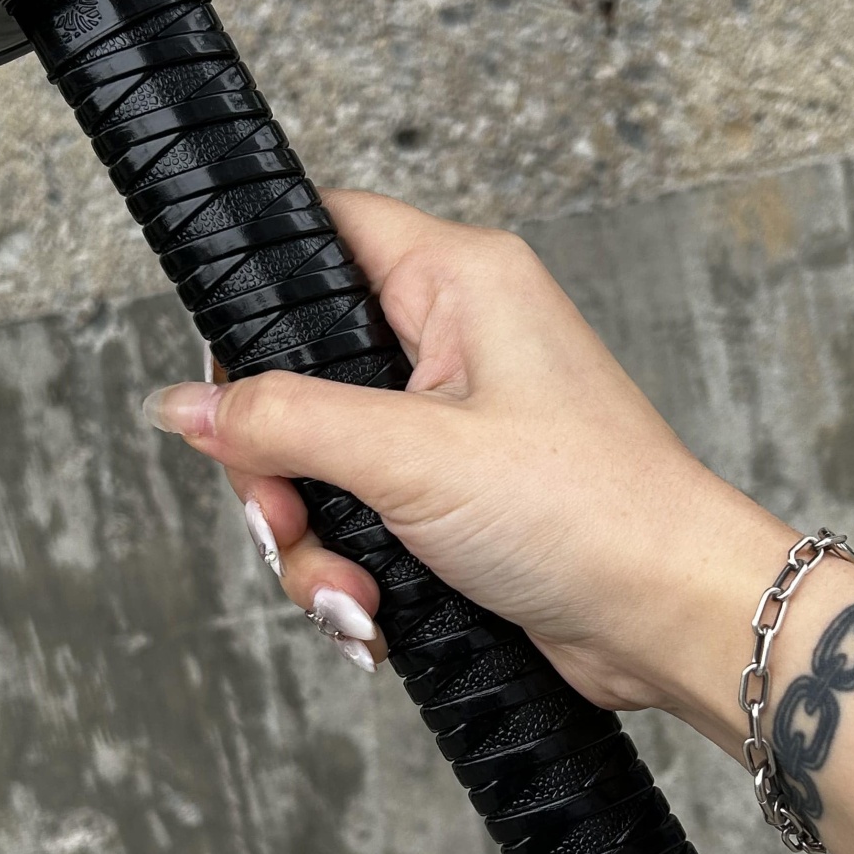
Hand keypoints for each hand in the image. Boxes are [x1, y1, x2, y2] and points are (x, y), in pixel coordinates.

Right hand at [143, 190, 792, 739]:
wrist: (670, 620)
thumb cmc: (588, 512)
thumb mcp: (411, 457)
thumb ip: (284, 423)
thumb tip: (183, 406)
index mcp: (457, 282)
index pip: (319, 233)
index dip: (252, 298)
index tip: (221, 383)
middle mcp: (455, 342)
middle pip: (299, 376)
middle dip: (278, 472)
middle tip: (288, 522)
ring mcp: (453, 425)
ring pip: (322, 465)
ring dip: (316, 545)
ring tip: (355, 598)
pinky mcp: (456, 500)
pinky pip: (363, 522)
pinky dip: (355, 574)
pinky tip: (377, 618)